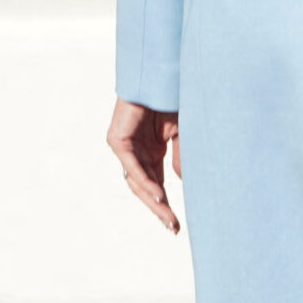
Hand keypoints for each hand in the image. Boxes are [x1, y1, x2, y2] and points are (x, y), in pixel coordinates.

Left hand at [107, 99, 181, 233]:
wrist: (159, 75)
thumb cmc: (171, 98)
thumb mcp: (182, 132)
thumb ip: (181, 156)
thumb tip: (185, 182)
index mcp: (150, 154)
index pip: (157, 186)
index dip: (166, 206)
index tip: (177, 225)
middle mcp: (136, 155)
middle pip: (146, 189)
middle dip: (159, 210)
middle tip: (172, 227)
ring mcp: (125, 148)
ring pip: (136, 182)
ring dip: (152, 200)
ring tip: (167, 216)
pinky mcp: (117, 141)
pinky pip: (132, 167)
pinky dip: (145, 181)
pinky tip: (158, 195)